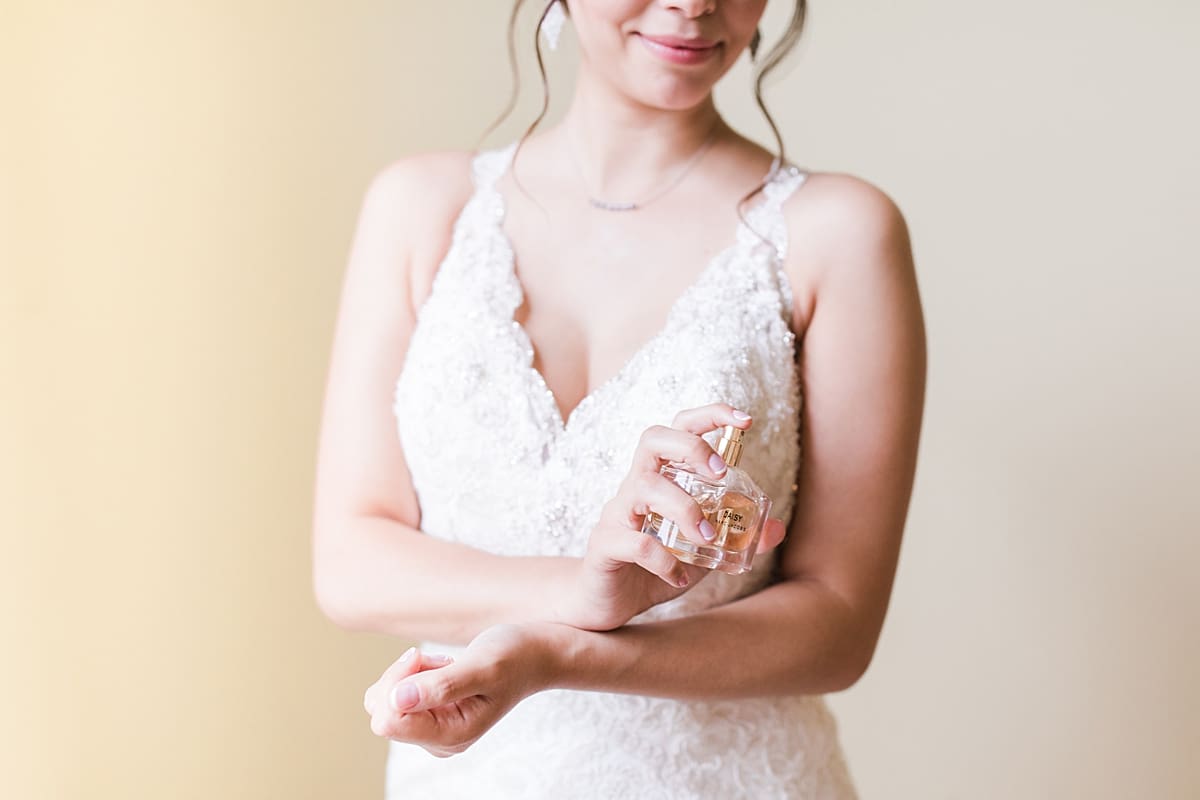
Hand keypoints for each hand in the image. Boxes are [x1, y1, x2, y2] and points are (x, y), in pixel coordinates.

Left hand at [363, 624, 551, 757]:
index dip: (396, 682)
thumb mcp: (483, 667)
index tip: (422, 658)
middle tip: (439, 660)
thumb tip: (397, 700)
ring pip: (385, 702)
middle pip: (382, 711)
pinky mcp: (430, 715)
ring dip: (408, 673)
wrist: (535, 655)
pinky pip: (395, 696)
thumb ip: (443, 685)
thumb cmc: (515, 658)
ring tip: (446, 664)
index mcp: (451, 736)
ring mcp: (434, 730)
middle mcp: (439, 741)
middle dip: (402, 676)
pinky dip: (411, 673)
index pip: (388, 719)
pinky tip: (442, 667)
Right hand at [555, 404, 786, 631]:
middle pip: (652, 439)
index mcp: (659, 480)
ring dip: (684, 508)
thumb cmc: (652, 569)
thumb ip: (735, 537)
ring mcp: (616, 514)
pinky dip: (664, 559)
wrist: (606, 605)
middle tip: (720, 473)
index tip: (745, 420)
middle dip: (691, 447)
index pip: (678, 430)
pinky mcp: (604, 546)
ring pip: (644, 486)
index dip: (709, 416)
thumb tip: (777, 527)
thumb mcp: (702, 552)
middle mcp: (634, 488)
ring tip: (707, 538)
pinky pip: (635, 542)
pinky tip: (678, 576)